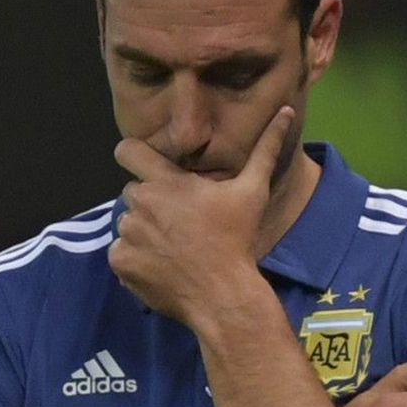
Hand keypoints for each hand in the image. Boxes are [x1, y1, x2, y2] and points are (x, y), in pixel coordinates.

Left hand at [108, 106, 293, 326]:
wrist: (223, 295)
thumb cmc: (237, 240)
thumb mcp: (253, 191)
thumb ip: (265, 148)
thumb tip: (285, 111)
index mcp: (165, 182)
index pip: (127, 151)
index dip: (135, 155)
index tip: (149, 167)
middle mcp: (140, 204)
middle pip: (132, 191)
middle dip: (150, 200)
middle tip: (178, 219)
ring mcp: (127, 235)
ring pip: (127, 223)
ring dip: (143, 230)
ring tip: (173, 245)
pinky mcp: (121, 262)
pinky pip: (121, 251)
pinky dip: (136, 257)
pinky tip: (162, 265)